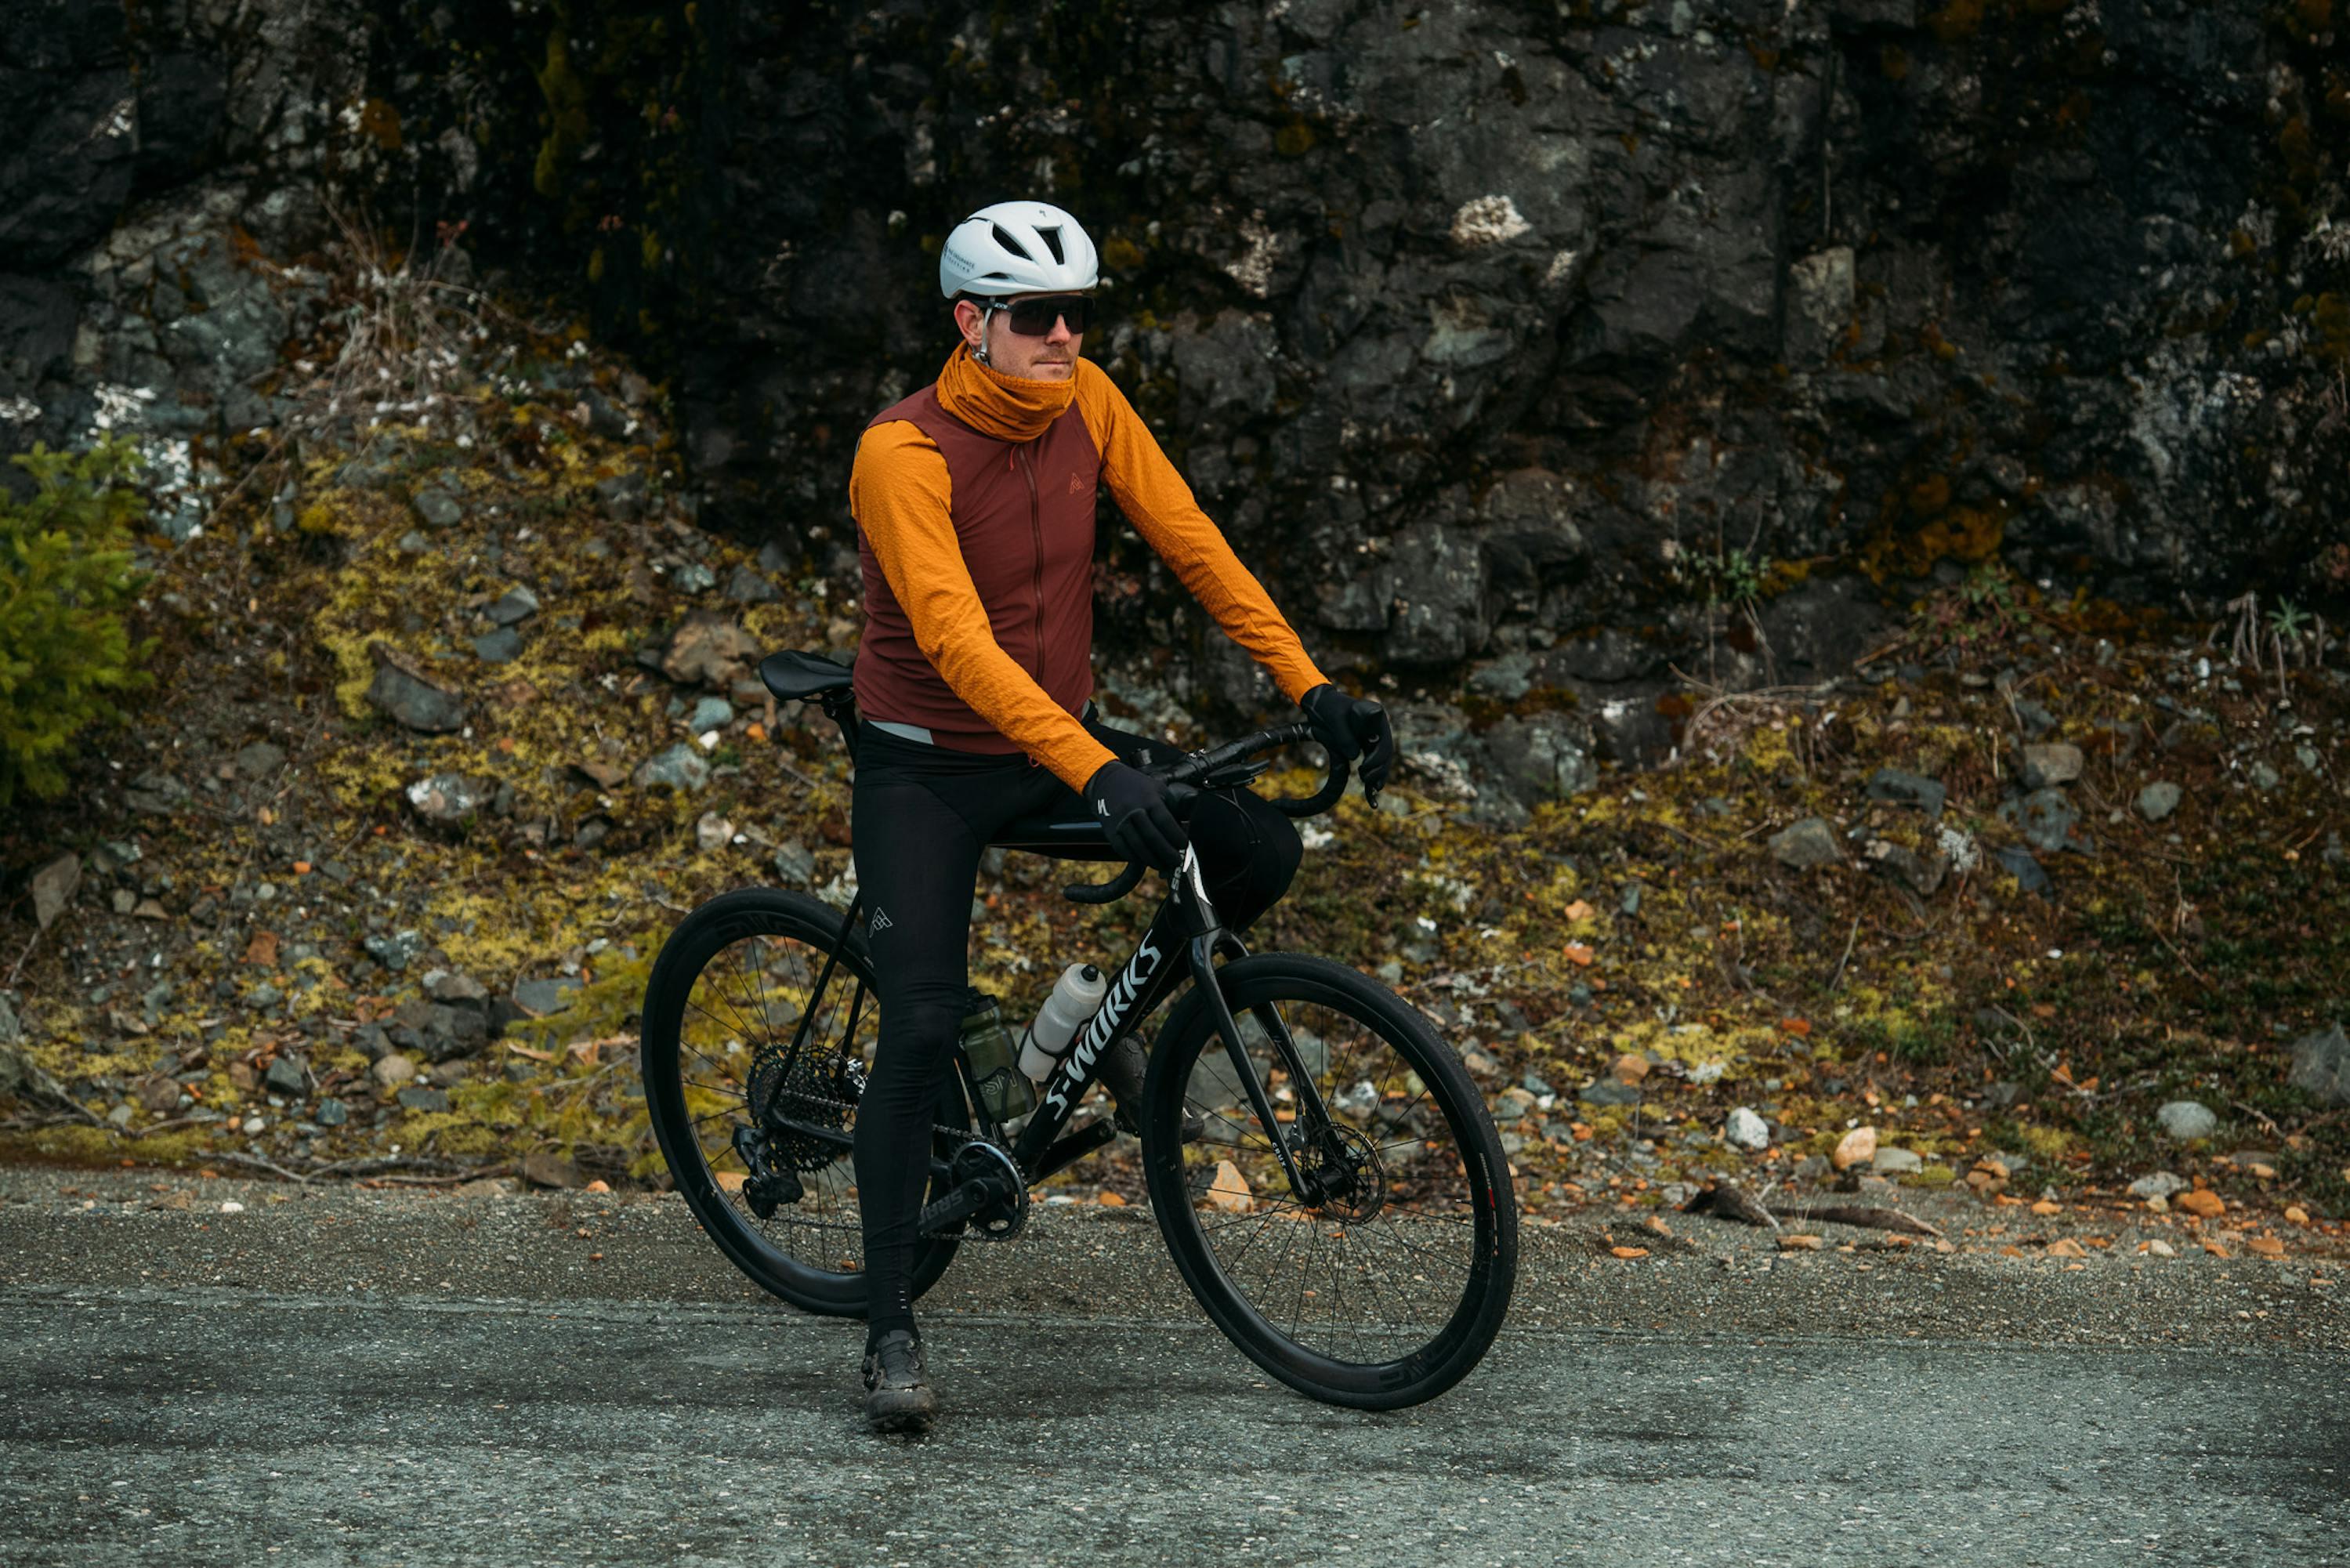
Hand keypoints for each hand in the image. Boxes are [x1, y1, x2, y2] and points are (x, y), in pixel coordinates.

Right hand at [1082, 761, 1188, 871]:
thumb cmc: (1138, 788)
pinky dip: (1135, 858)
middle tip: (1176, 862)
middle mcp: (1133, 811)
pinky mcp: (1111, 831)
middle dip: (1167, 853)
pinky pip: (1123, 850)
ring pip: (1138, 846)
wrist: (1107, 783)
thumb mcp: (1158, 790)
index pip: (1165, 821)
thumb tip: (1184, 831)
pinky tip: (1145, 860)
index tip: (1184, 844)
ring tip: (1163, 865)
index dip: (1176, 836)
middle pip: (1152, 837)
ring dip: (1152, 860)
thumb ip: (1171, 808)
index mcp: (1149, 799)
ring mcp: (1120, 822)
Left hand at [1300, 683, 1395, 797]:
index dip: (1379, 757)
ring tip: (1370, 787)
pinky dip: (1373, 777)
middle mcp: (1378, 728)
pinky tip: (1373, 793)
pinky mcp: (1367, 746)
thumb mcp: (1334, 719)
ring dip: (1378, 775)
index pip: (1385, 741)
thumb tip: (1355, 757)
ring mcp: (1374, 737)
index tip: (1365, 765)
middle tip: (1364, 778)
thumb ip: (1344, 736)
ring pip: (1382, 761)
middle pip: (1386, 753)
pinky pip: (1374, 763)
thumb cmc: (1329, 707)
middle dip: (1378, 769)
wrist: (1322, 705)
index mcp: (1376, 717)